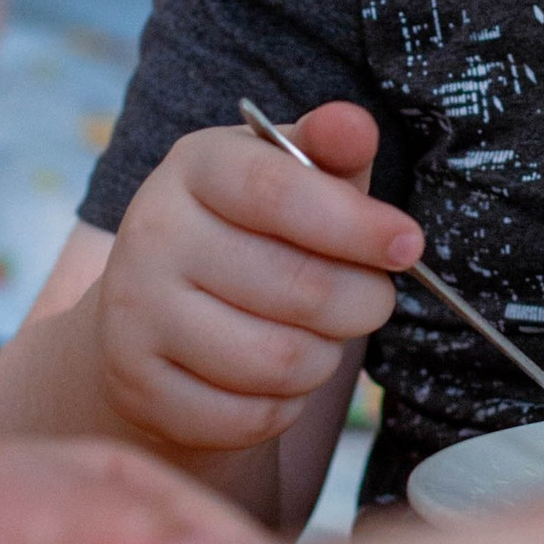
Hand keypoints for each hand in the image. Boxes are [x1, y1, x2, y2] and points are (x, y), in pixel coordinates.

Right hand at [95, 102, 421, 462]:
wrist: (154, 314)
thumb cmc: (251, 235)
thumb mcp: (290, 178)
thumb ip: (330, 150)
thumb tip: (354, 127)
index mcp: (195, 167)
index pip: (277, 191)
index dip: (354, 223)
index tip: (408, 245)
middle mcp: (151, 233)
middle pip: (299, 288)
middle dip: (361, 302)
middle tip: (367, 299)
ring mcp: (135, 314)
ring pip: (281, 361)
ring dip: (323, 358)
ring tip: (315, 336)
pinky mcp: (139, 388)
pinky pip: (251, 416)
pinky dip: (283, 405)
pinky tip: (270, 378)